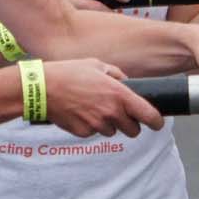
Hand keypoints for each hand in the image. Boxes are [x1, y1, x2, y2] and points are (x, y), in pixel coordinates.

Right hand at [42, 58, 161, 136]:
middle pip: (133, 130)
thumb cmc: (69, 73)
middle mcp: (111, 112)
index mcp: (119, 94)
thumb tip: (127, 82)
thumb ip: (117, 74)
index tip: (157, 123)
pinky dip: (91, 126)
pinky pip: (94, 133)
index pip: (148, 115)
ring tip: (94, 108)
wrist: (41, 89)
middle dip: (131, 124)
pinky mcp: (84, 133)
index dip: (156, 122)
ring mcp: (97, 125)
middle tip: (121, 114)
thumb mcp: (97, 65)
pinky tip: (81, 112)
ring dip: (109, 124)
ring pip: (113, 132)